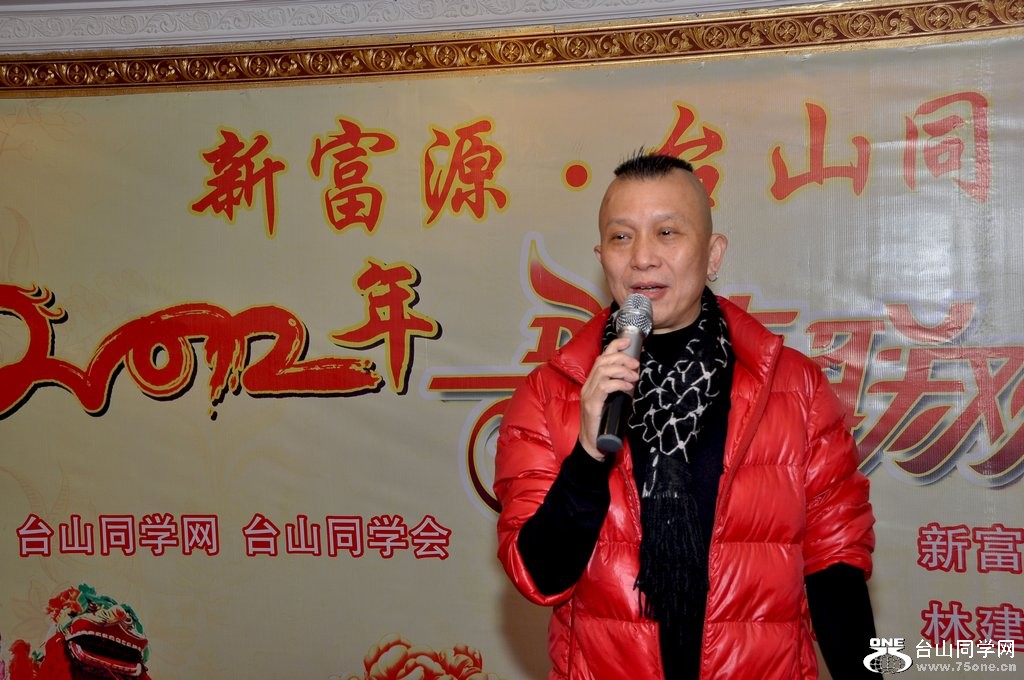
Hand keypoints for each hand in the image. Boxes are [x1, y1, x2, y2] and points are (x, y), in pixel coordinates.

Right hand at [579, 337, 639, 460]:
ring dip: (623, 370)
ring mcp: (588, 394)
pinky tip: (628, 387)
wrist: (593, 444)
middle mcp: (588, 385)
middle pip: (602, 360)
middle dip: (622, 357)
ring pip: (603, 370)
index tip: (629, 341)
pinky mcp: (592, 404)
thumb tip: (634, 377)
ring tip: (634, 377)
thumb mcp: (613, 401)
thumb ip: (619, 388)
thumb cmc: (605, 423)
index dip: (614, 346)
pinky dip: (619, 383)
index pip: (601, 357)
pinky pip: (605, 386)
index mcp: (592, 383)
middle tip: (636, 364)